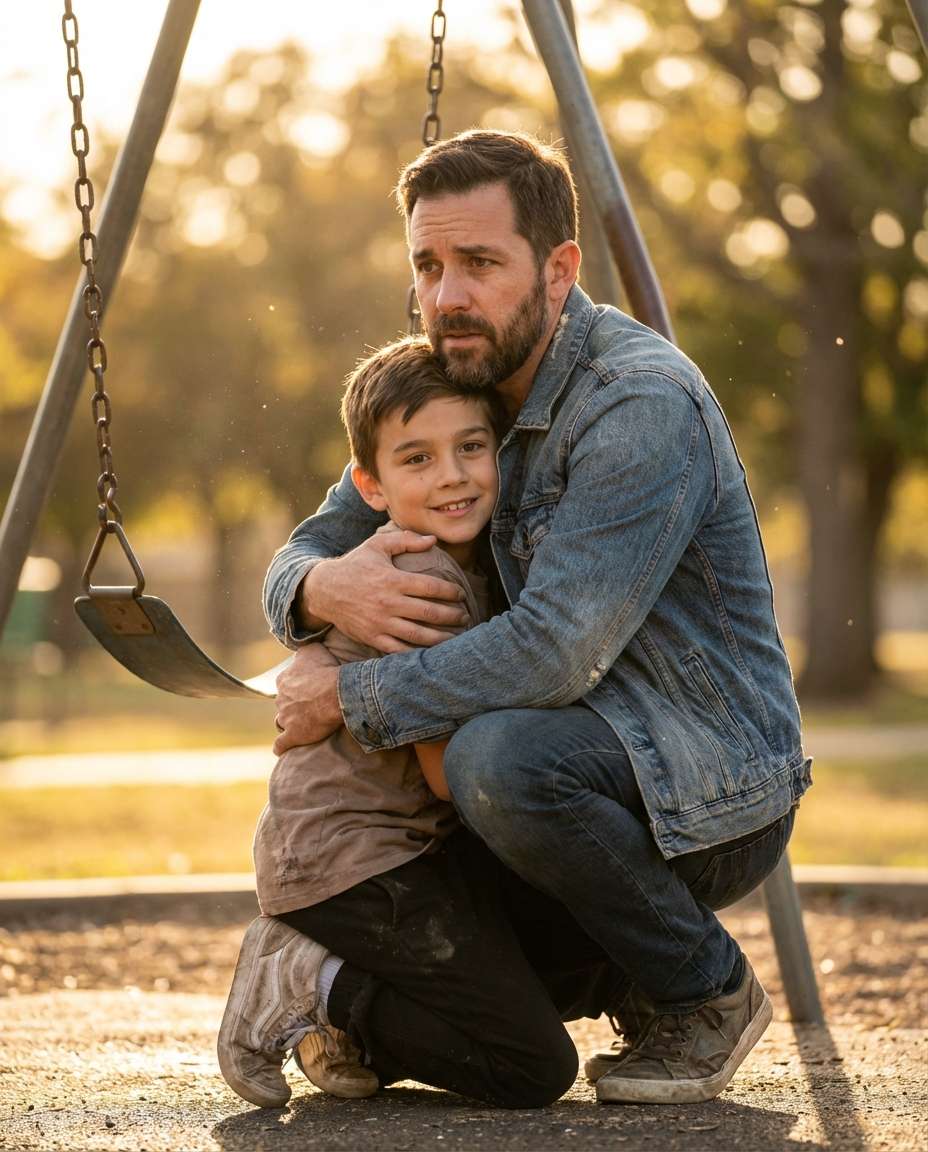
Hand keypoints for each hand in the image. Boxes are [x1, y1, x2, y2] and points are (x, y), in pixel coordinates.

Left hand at [273, 645, 342, 753]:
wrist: (337, 693)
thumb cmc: (328, 670)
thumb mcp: (313, 650)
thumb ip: (303, 650)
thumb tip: (301, 649)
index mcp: (284, 680)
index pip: (286, 685)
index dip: (297, 688)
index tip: (309, 690)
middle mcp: (281, 698)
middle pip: (283, 703)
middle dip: (293, 705)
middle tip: (310, 707)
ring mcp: (285, 718)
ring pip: (280, 722)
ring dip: (287, 723)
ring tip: (300, 725)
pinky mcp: (292, 735)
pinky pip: (280, 745)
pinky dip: (281, 747)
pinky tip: (284, 749)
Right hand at [300, 530, 467, 652]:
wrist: (324, 590)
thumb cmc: (355, 565)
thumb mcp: (377, 545)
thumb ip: (406, 541)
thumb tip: (433, 540)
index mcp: (392, 580)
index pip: (431, 587)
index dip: (450, 592)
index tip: (460, 594)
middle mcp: (388, 603)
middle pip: (429, 613)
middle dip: (452, 616)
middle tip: (465, 615)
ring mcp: (380, 623)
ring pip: (418, 635)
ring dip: (441, 638)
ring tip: (456, 637)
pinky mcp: (373, 638)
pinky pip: (399, 650)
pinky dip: (417, 652)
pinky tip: (431, 652)